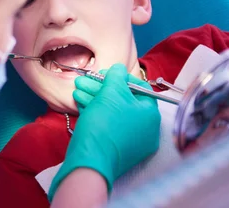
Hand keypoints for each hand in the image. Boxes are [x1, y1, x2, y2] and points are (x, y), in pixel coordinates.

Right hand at [48, 64, 160, 199]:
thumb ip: (116, 77)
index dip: (121, 77)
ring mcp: (132, 141)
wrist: (90, 160)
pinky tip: (81, 103)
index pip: (140, 88)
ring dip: (95, 98)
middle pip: (123, 100)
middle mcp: (146, 129)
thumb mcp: (110, 93)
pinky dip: (96, 113)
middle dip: (101, 87)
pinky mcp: (116, 148)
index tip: (105, 73)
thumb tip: (119, 69)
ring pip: (113, 112)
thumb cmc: (104, 124)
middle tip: (85, 80)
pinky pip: (109, 125)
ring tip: (77, 90)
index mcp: (151, 114)